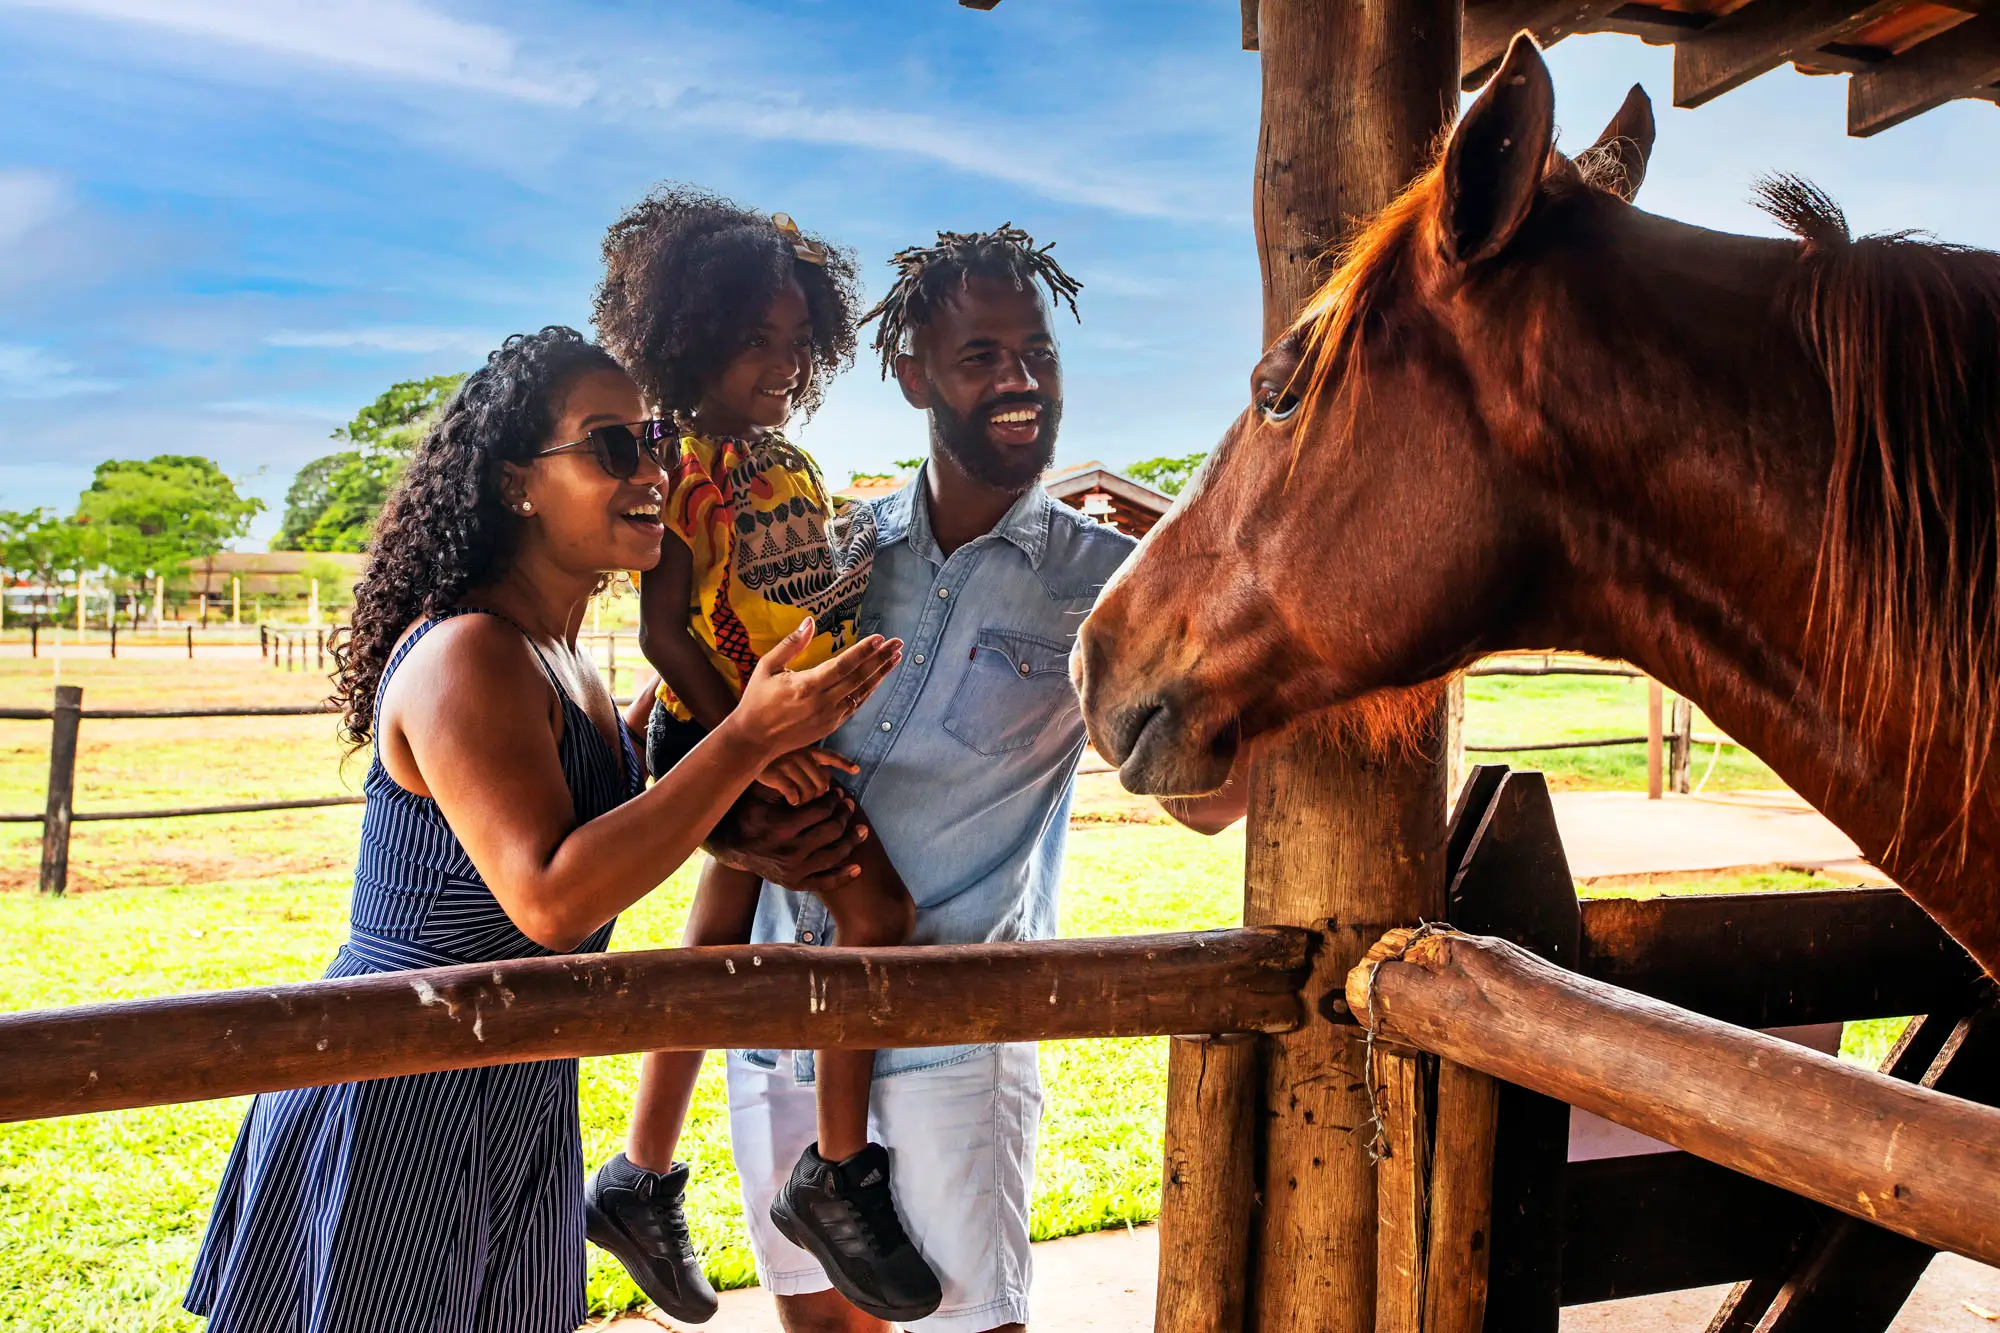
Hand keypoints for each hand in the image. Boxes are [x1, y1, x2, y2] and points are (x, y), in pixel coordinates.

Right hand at [706, 787, 868, 893]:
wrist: (732, 846)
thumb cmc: (749, 813)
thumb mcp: (760, 794)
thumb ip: (787, 782)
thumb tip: (818, 768)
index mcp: (782, 827)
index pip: (821, 811)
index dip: (834, 799)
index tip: (838, 792)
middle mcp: (790, 852)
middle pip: (831, 832)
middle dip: (844, 815)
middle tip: (850, 805)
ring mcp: (793, 871)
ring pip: (833, 855)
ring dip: (851, 841)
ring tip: (862, 830)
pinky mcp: (794, 883)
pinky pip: (824, 883)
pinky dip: (843, 876)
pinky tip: (857, 868)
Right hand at [730, 617, 901, 760]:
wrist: (754, 740)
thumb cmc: (757, 699)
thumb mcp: (767, 667)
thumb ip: (791, 644)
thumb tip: (809, 621)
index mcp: (807, 686)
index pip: (843, 665)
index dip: (864, 651)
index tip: (880, 638)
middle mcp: (822, 702)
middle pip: (859, 678)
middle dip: (880, 659)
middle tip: (898, 643)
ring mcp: (829, 716)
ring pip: (861, 693)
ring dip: (880, 674)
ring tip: (895, 658)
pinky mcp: (830, 726)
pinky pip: (855, 706)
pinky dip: (868, 691)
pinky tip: (878, 679)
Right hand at [753, 747, 857, 805]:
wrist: (739, 750)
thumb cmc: (766, 757)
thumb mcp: (788, 752)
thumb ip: (807, 761)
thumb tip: (827, 782)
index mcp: (806, 749)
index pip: (829, 755)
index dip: (844, 763)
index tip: (856, 769)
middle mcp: (800, 754)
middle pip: (822, 782)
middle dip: (819, 794)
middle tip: (811, 799)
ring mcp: (788, 763)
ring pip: (809, 791)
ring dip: (806, 800)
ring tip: (799, 801)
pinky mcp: (775, 773)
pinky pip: (794, 794)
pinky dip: (794, 800)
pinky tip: (790, 801)